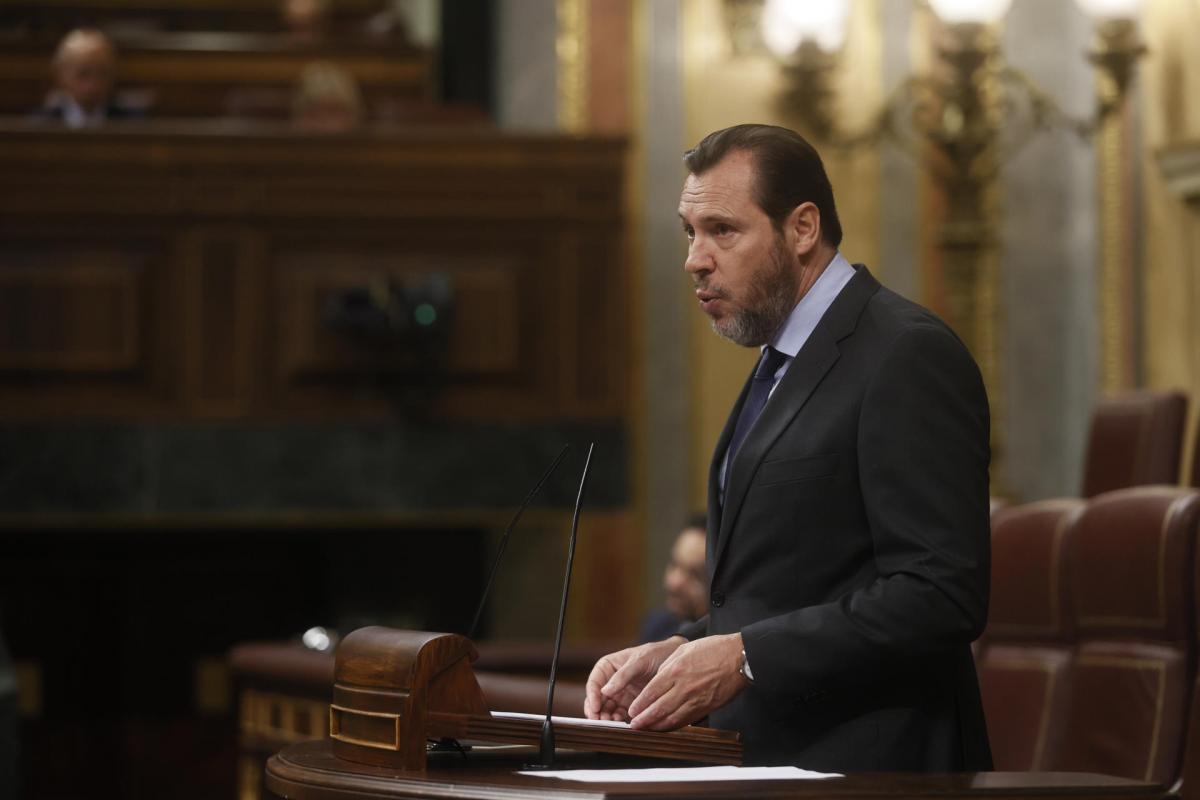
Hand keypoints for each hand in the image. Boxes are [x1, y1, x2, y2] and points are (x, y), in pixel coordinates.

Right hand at [583, 637, 684, 721]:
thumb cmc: (655, 654)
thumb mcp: (639, 661)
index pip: (594, 683)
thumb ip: (622, 676)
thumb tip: (604, 691)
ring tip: (612, 724)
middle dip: (597, 711)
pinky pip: (621, 716)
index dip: (592, 696)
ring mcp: (620, 695)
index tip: (595, 707)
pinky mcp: (631, 705)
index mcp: (607, 667)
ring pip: (607, 710)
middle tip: (601, 721)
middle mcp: (611, 682)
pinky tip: (624, 725)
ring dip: (607, 718)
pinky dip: (619, 721)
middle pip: (597, 699)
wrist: (675, 660)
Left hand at [626, 633, 746, 730]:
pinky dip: (674, 726)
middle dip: (644, 720)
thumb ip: (668, 666)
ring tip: (646, 730)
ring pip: (672, 718)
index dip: (640, 704)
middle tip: (633, 725)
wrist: (739, 658)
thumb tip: (656, 681)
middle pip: (659, 709)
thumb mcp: (684, 650)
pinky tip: (666, 727)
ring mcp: (696, 700)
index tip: (631, 711)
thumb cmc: (713, 650)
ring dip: (657, 726)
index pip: (652, 692)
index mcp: (676, 671)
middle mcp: (684, 687)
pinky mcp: (706, 707)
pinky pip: (686, 720)